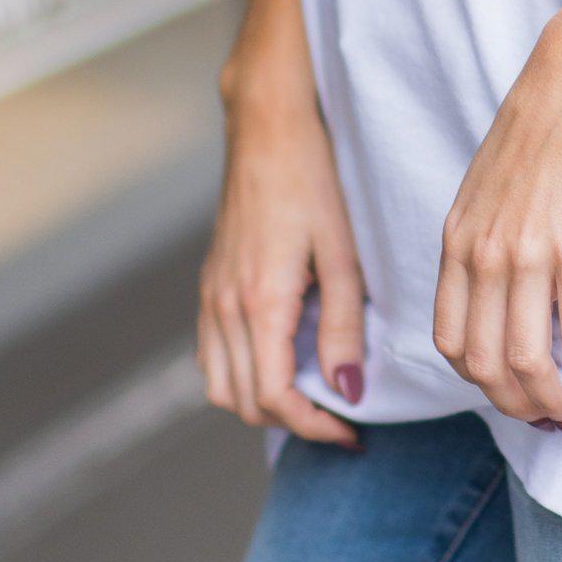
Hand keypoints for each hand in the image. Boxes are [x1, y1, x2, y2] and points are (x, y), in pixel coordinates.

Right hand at [199, 0, 364, 444]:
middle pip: (243, 401)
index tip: (353, 433)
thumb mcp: (342, 254)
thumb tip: (347, 391)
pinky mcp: (208, 283)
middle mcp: (224, 306)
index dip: (314, 428)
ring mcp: (210, 295)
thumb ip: (343, 327)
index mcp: (260, 302)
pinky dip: (240, 374)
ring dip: (261, 402)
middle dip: (290, 422)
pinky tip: (281, 359)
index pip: (275, 397)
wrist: (267, 128)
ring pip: (219, 384)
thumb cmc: (313, 181)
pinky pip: (212, 353)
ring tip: (312, 394)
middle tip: (340, 418)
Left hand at [433, 11, 561, 428]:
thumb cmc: (541, 130)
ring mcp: (526, 256)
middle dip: (515, 405)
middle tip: (547, 419)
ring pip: (524, 362)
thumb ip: (484, 239)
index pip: (448, 339)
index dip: (477, 382)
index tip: (510, 392)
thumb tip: (500, 290)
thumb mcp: (488, 188)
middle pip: (482, 364)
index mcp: (457, 241)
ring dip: (551, 403)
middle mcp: (482, 255)